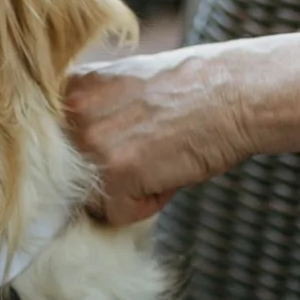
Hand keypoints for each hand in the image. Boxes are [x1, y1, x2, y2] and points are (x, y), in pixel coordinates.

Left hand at [65, 47, 254, 225]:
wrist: (237, 92)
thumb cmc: (192, 89)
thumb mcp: (123, 84)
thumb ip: (90, 113)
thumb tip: (68, 158)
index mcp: (71, 90)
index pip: (61, 152)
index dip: (96, 156)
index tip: (127, 143)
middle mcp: (73, 114)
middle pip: (75, 179)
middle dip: (111, 175)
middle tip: (151, 147)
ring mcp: (92, 144)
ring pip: (94, 199)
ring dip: (128, 191)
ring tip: (160, 156)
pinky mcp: (116, 174)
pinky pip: (119, 215)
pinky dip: (148, 205)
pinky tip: (170, 170)